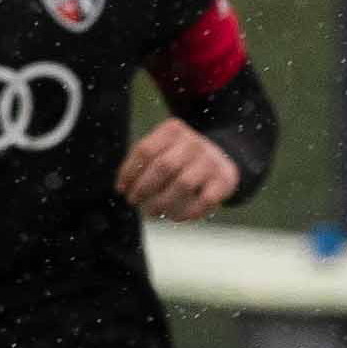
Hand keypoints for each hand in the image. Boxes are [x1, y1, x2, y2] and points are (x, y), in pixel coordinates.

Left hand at [116, 122, 236, 220]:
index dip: (129, 173)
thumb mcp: (159, 149)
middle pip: (164, 166)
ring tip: (150, 211)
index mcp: (172, 130)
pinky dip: (186, 212)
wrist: (220, 157)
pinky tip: (173, 216)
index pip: (145, 150)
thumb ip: (141, 163)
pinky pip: (204, 200)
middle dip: (144, 188)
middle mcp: (194, 142)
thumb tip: (123, 188)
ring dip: (162, 202)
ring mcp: (211, 160)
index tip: (121, 190)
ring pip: (183, 184)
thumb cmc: (177, 157)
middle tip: (134, 201)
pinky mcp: (225, 180)